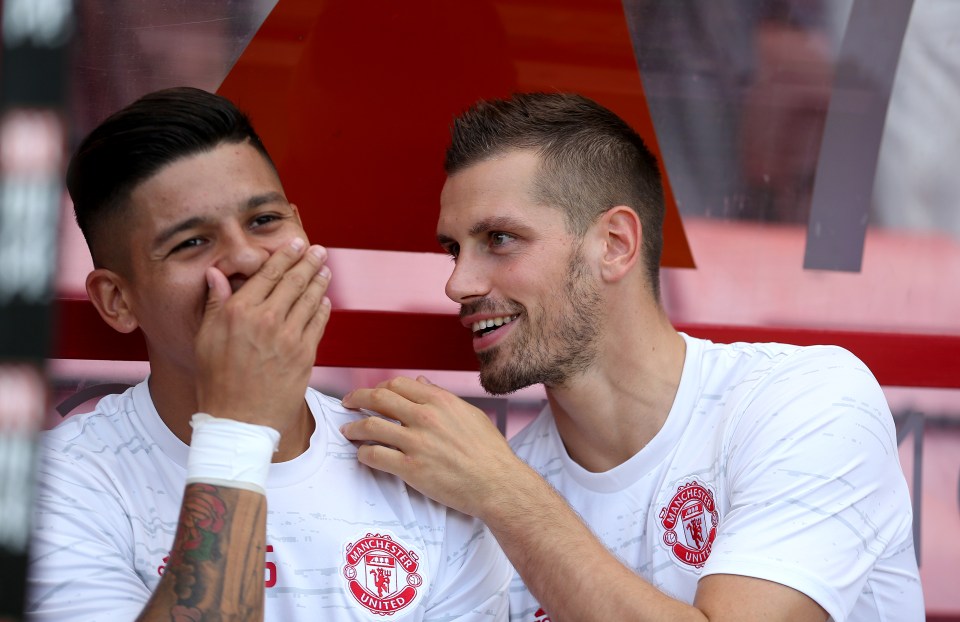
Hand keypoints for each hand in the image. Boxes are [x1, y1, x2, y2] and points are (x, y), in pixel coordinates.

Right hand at [195, 238, 330, 432]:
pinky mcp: (305, 354)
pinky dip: (323, 308)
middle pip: (294, 281)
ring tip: (325, 268)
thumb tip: (216, 274)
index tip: (295, 243)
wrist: (240, 420)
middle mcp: (266, 319)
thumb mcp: (206, 338)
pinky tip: (325, 300)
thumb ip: (215, 303)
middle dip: (309, 261)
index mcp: (239, 311)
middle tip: (318, 250)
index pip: (268, 273)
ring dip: (320, 280)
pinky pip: (318, 323)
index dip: (285, 255)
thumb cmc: (217, 381)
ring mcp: (289, 337)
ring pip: (310, 299)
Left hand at [340, 376, 526, 518]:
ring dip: (354, 427)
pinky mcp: (411, 469)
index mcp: (440, 401)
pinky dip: (363, 454)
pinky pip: (375, 456)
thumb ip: (443, 398)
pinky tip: (363, 455)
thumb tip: (421, 384)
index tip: (372, 394)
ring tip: (348, 430)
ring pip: (370, 426)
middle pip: (378, 398)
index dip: (380, 387)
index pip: (398, 384)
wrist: (497, 484)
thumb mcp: (470, 415)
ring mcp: (416, 443)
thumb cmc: (489, 452)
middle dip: (357, 398)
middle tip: (348, 404)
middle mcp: (425, 417)